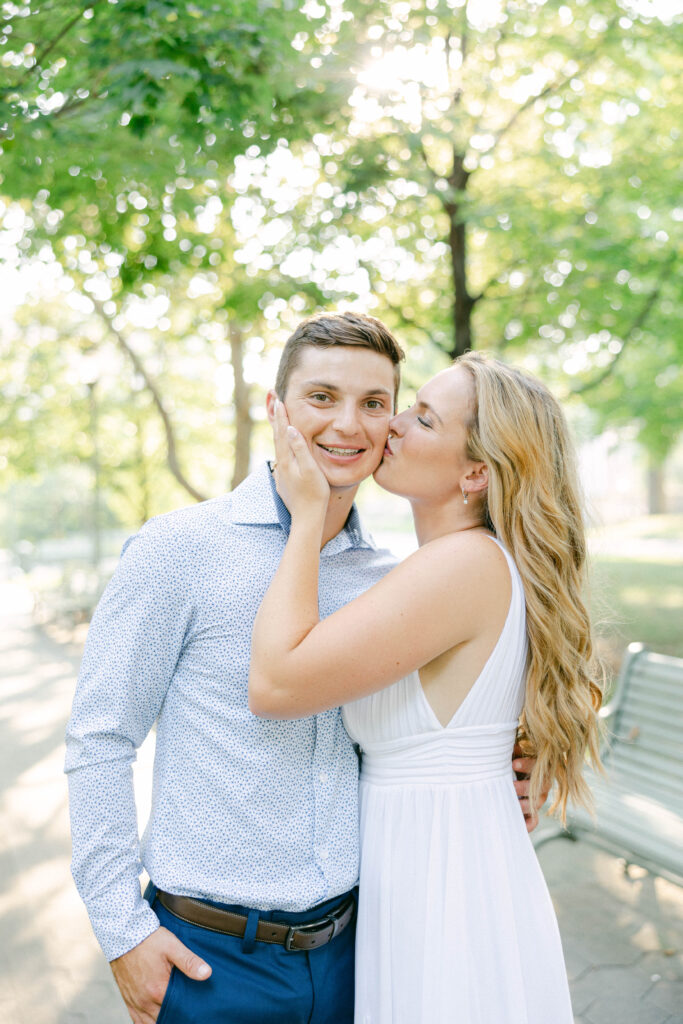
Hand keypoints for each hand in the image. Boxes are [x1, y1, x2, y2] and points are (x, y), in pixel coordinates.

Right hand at [110, 926, 210, 1023]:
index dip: (187, 1012)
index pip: (177, 1011)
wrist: (124, 935)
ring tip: (172, 1015)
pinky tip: (155, 1019)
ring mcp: (134, 1002)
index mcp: (158, 990)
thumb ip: (189, 962)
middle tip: (185, 1012)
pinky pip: (136, 1021)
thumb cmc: (149, 940)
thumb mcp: (172, 947)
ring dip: (160, 1021)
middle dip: (175, 1017)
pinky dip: (145, 1023)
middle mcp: (145, 1001)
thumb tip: (207, 973)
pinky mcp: (126, 999)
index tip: (194, 1010)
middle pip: (163, 1019)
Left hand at [272, 399, 329, 517]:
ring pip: (278, 447)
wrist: (307, 518)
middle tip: (273, 401)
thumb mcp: (311, 469)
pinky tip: (283, 447)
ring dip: (278, 432)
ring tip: (278, 420)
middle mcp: (281, 465)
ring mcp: (281, 473)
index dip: (282, 415)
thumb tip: (291, 429)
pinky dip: (281, 446)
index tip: (279, 399)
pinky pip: (281, 457)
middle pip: (276, 437)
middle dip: (276, 418)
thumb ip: (300, 448)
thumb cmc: (314, 494)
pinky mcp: (284, 481)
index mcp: (287, 459)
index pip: (282, 432)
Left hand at [512, 744, 548, 833]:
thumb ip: (514, 751)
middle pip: (541, 787)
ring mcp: (539, 800)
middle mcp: (543, 784)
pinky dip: (527, 824)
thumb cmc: (513, 762)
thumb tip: (512, 745)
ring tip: (512, 804)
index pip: (538, 765)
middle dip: (525, 787)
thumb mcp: (514, 755)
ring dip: (524, 805)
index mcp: (539, 768)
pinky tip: (519, 825)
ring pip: (537, 804)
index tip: (514, 764)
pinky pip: (533, 821)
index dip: (527, 765)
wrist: (513, 778)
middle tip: (511, 786)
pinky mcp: (533, 813)